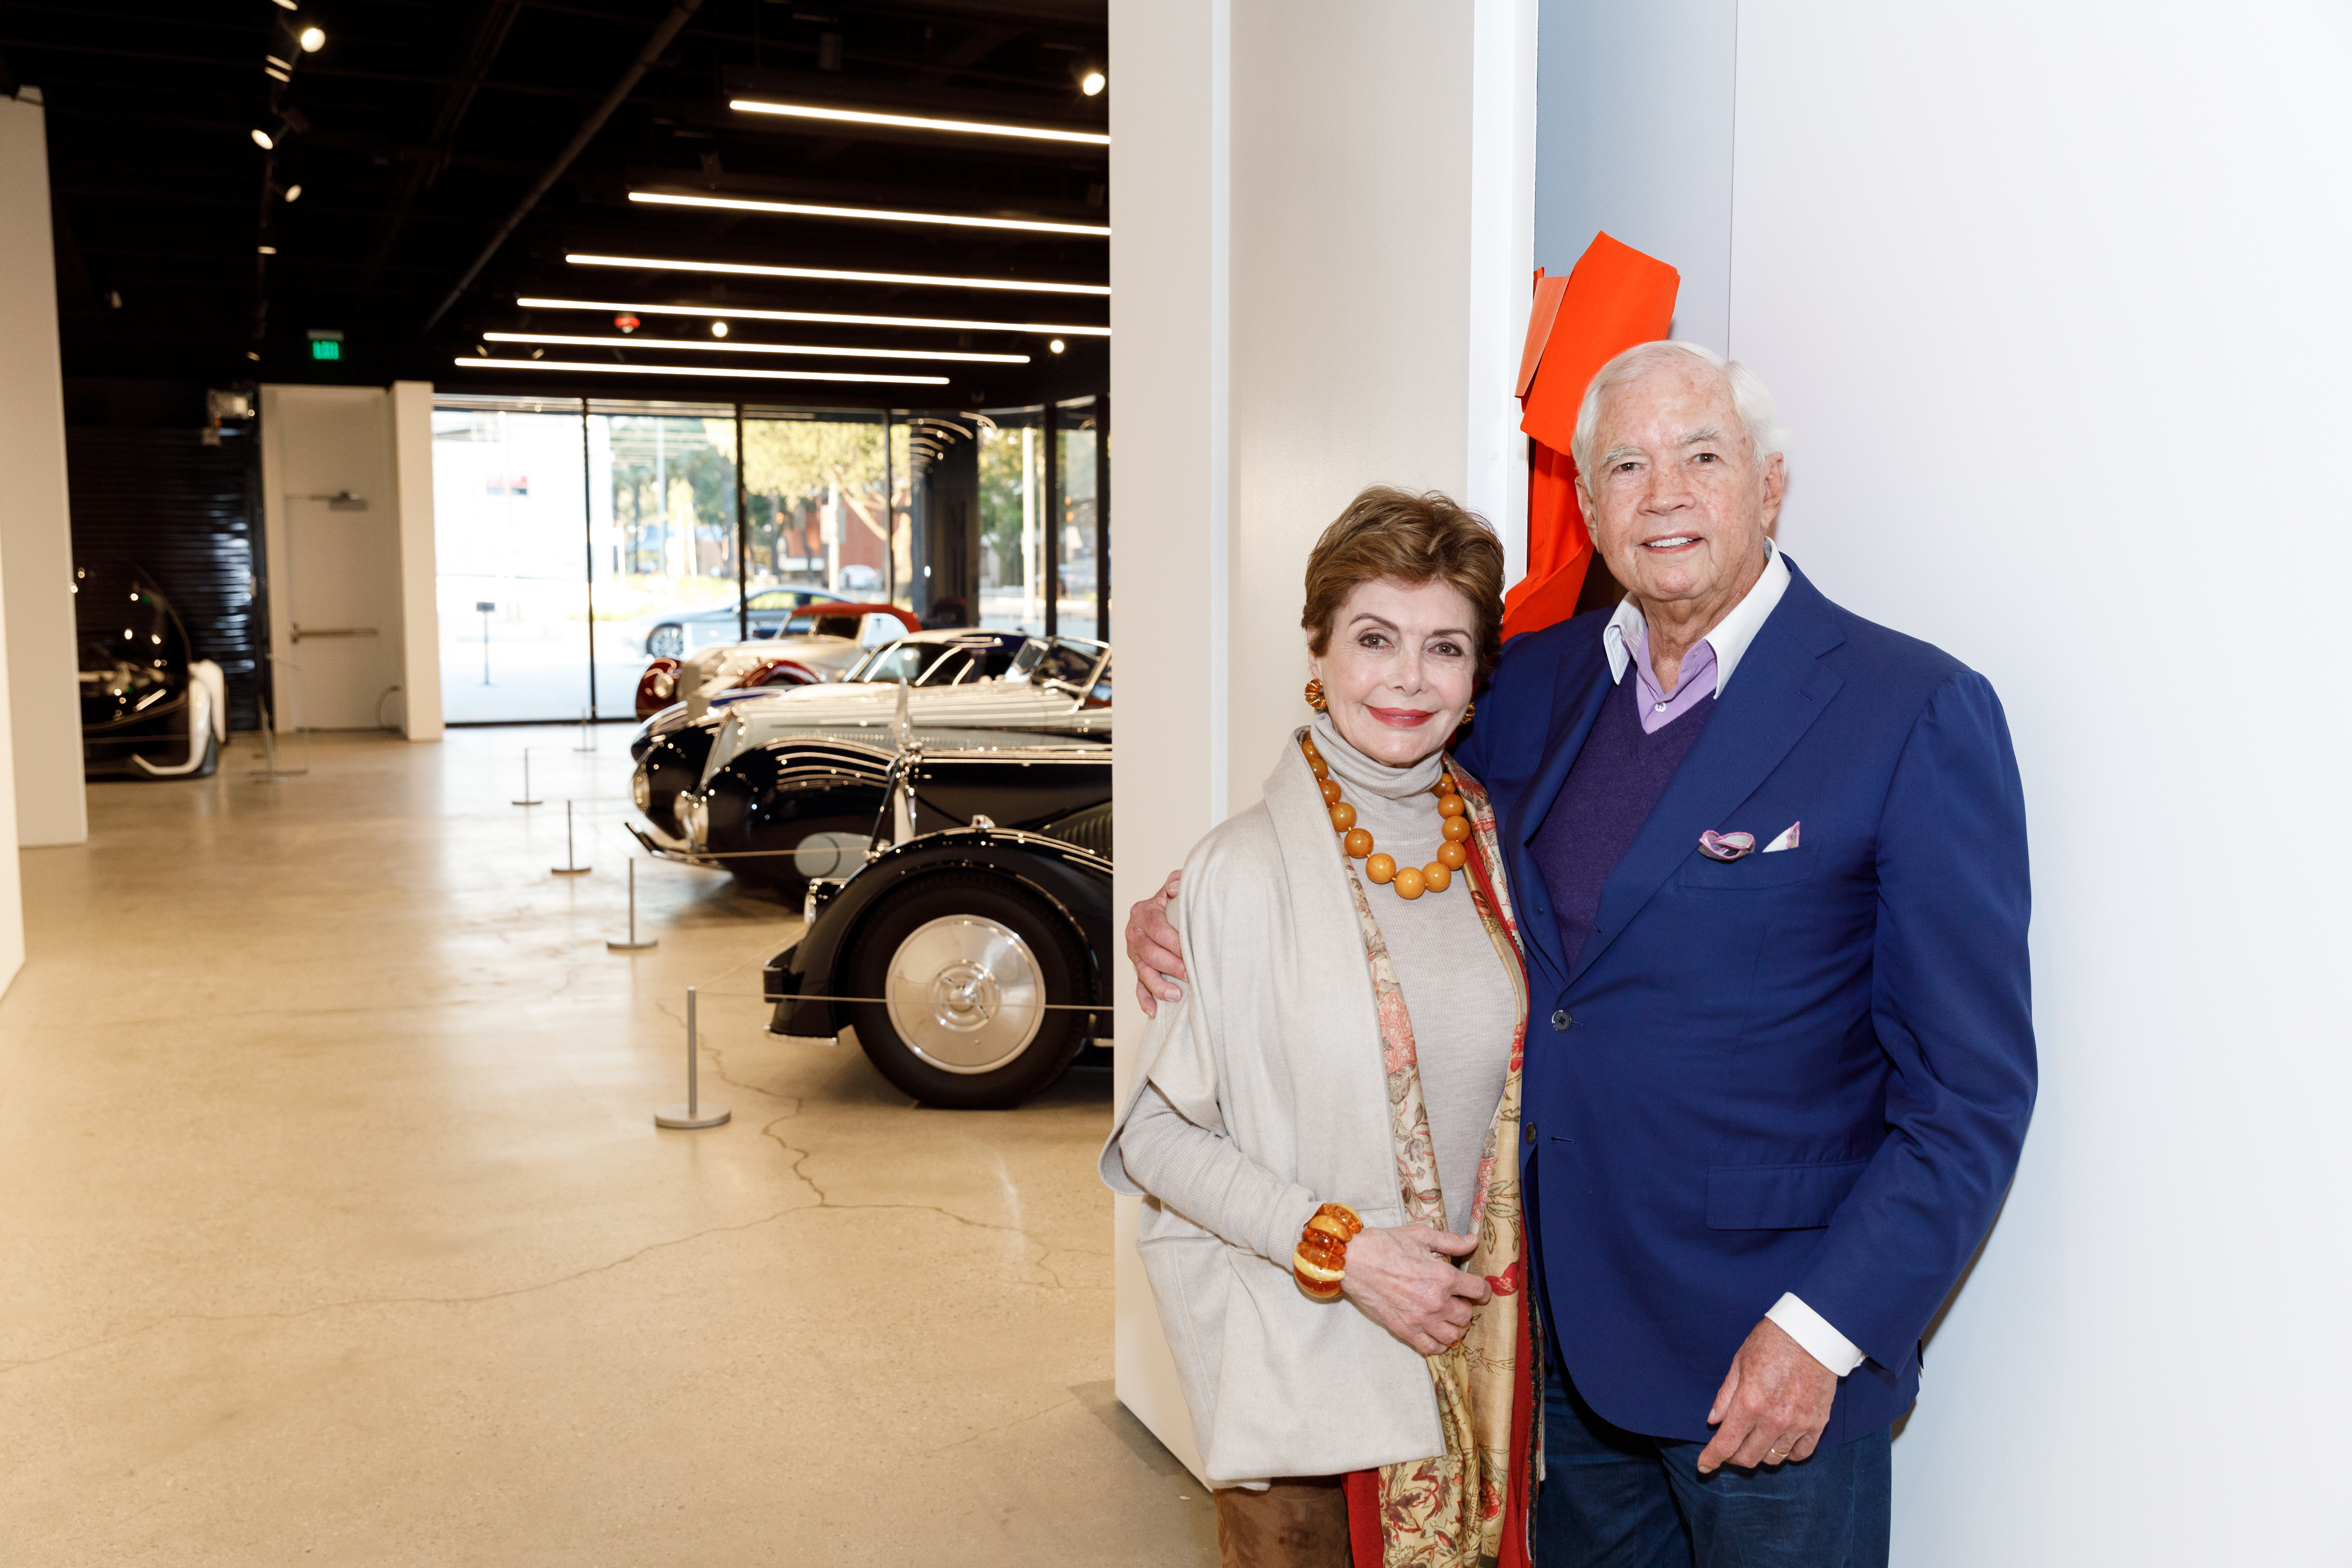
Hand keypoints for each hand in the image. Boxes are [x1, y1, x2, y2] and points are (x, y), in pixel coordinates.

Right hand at [1125, 870, 1185, 1016]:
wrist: (1165, 907)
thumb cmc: (1174, 901)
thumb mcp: (1174, 887)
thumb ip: (1176, 882)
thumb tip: (1177, 886)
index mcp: (1143, 912)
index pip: (1157, 930)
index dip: (1175, 943)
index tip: (1191, 952)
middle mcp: (1134, 933)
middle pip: (1149, 953)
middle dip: (1170, 966)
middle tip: (1189, 975)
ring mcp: (1134, 953)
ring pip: (1142, 972)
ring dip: (1158, 986)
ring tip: (1175, 995)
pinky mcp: (1137, 968)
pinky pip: (1138, 986)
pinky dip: (1145, 1000)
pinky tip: (1154, 1011)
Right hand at [1338, 1225, 1491, 1354]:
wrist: (1354, 1260)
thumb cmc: (1387, 1244)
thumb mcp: (1421, 1235)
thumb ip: (1451, 1241)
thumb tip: (1473, 1241)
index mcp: (1443, 1277)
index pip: (1478, 1290)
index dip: (1483, 1289)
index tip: (1479, 1289)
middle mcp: (1435, 1302)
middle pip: (1467, 1316)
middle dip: (1467, 1308)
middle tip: (1459, 1300)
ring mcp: (1420, 1320)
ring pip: (1452, 1336)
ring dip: (1456, 1328)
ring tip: (1449, 1317)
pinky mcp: (1404, 1330)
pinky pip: (1431, 1347)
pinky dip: (1438, 1344)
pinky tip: (1436, 1333)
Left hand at [1697, 1317, 1837, 1472]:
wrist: (1813, 1332)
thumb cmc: (1772, 1341)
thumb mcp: (1739, 1363)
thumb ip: (1725, 1396)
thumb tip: (1713, 1421)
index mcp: (1749, 1403)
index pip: (1726, 1444)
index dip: (1711, 1459)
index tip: (1704, 1466)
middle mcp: (1773, 1419)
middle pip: (1748, 1458)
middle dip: (1733, 1458)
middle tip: (1729, 1449)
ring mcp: (1798, 1423)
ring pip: (1774, 1458)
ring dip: (1759, 1455)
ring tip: (1754, 1442)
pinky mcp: (1818, 1423)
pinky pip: (1801, 1452)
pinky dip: (1787, 1453)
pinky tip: (1779, 1444)